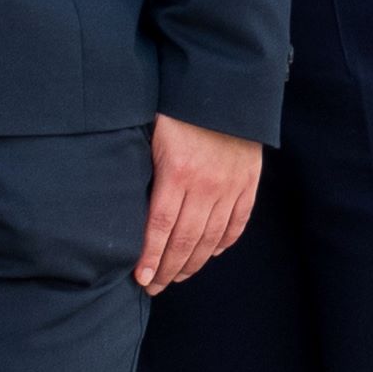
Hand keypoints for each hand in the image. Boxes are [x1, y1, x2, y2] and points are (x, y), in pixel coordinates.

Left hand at [140, 114, 262, 293]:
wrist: (227, 85)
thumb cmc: (180, 105)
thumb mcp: (151, 130)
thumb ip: (143, 167)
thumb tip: (124, 202)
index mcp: (177, 171)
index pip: (159, 227)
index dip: (149, 257)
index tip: (140, 278)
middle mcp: (206, 185)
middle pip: (185, 239)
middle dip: (167, 269)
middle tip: (154, 286)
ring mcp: (231, 186)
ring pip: (211, 238)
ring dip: (193, 263)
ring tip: (177, 277)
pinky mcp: (249, 182)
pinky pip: (237, 223)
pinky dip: (223, 243)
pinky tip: (209, 254)